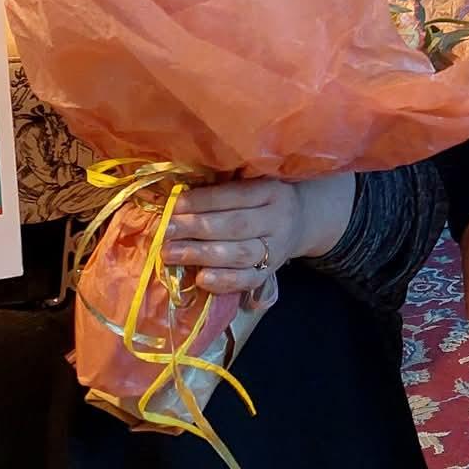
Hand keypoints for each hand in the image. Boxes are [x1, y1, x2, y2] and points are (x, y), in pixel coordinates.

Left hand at [162, 177, 308, 304]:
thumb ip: (222, 192)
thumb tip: (177, 200)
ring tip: (170, 254)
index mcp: (271, 191)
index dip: (203, 201)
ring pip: (240, 254)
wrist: (302, 221)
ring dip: (202, 255)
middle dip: (197, 228)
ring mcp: (276, 249)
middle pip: (235, 225)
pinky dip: (224, 281)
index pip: (235, 195)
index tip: (173, 206)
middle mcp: (278, 219)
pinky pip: (248, 280)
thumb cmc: (263, 200)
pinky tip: (201, 279)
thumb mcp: (252, 186)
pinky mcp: (270, 273)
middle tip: (166, 231)